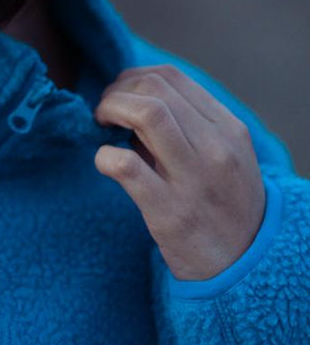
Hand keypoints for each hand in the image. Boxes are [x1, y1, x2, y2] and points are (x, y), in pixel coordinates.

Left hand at [93, 65, 265, 280]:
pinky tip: (105, 162)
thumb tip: (130, 98)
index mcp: (228, 129)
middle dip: (117, 91)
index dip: (133, 78)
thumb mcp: (222, 156)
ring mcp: (193, 180)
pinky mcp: (169, 212)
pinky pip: (126, 166)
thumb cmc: (222, 203)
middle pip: (154, 89)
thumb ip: (186, 125)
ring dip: (111, 109)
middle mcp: (215, 149)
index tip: (120, 95)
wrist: (242, 266)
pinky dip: (104, 156)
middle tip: (104, 111)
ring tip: (102, 125)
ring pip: (147, 114)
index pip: (171, 78)